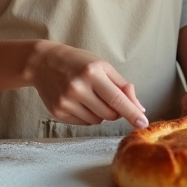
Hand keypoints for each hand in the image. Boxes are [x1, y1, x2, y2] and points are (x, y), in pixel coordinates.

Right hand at [29, 42, 147, 128]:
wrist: (43, 63)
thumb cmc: (78, 62)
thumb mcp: (102, 66)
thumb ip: (122, 86)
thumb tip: (139, 108)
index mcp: (92, 73)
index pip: (117, 99)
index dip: (132, 112)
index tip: (143, 123)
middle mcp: (77, 88)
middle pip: (110, 114)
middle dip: (116, 110)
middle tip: (107, 96)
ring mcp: (66, 102)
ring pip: (98, 120)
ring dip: (100, 112)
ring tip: (89, 95)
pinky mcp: (58, 112)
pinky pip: (84, 123)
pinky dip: (87, 115)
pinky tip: (79, 101)